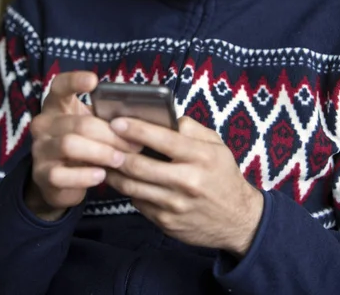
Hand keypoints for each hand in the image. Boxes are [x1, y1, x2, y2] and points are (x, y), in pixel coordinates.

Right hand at [26, 72, 138, 220]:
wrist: (59, 179)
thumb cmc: (83, 143)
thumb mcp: (92, 125)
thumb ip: (107, 119)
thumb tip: (138, 121)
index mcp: (57, 105)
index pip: (60, 86)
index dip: (75, 81)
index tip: (94, 81)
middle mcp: (44, 124)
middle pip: (80, 123)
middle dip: (111, 135)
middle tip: (134, 145)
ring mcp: (40, 149)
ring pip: (70, 145)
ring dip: (101, 153)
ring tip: (120, 160)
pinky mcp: (41, 175)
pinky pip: (62, 175)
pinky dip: (85, 176)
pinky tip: (101, 175)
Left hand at [106, 116, 263, 256]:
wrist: (239, 220)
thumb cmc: (223, 175)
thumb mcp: (216, 145)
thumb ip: (191, 128)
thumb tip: (164, 117)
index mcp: (200, 156)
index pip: (162, 139)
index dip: (136, 129)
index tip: (116, 122)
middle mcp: (187, 181)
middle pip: (139, 166)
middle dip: (115, 152)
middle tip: (100, 141)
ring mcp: (175, 205)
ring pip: (133, 187)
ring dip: (113, 172)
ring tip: (103, 160)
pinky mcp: (167, 222)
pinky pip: (138, 203)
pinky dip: (127, 190)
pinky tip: (122, 179)